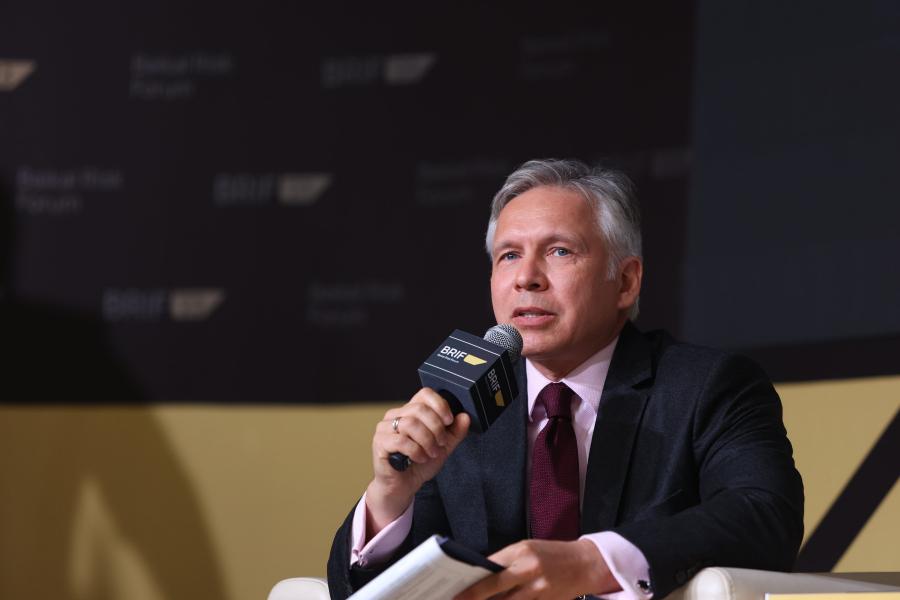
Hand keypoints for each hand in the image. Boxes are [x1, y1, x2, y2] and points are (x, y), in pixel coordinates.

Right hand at [365, 388, 469, 537]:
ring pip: (410, 423)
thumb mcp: (443, 447)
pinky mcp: (380, 443)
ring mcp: (385, 428)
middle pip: (419, 409)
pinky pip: (401, 441)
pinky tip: (420, 458)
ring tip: (431, 453)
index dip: (440, 405)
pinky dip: (415, 451)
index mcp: (410, 411)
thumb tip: (464, 417)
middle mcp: (395, 415)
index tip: (449, 421)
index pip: (424, 394)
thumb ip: (455, 432)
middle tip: (441, 443)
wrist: (404, 486)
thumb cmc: (419, 464)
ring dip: (427, 441)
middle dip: (436, 428)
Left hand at [455, 539, 618, 599]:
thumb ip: (504, 562)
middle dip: (476, 599)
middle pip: (496, 591)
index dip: (472, 587)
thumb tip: (480, 577)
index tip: (456, 595)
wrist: (584, 564)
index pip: (490, 571)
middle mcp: (530, 570)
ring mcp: (540, 590)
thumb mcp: (526, 549)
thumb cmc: (550, 554)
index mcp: (521, 552)